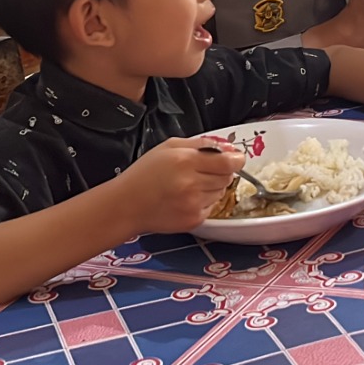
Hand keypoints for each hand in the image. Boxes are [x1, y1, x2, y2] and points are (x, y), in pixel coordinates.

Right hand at [116, 137, 244, 233]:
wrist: (127, 205)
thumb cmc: (144, 174)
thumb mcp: (169, 147)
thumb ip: (201, 143)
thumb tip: (228, 148)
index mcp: (185, 161)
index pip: (227, 162)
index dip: (236, 159)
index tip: (235, 158)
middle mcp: (191, 184)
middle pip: (227, 177)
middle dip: (221, 172)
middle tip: (203, 170)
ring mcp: (193, 204)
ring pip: (221, 192)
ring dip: (212, 187)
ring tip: (190, 185)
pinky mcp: (194, 220)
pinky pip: (211, 207)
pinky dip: (204, 201)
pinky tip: (186, 198)